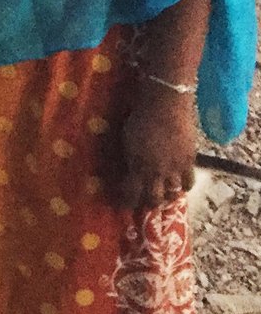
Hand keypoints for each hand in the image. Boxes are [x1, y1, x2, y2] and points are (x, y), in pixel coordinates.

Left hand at [116, 86, 196, 210]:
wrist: (165, 106)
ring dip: (167, 198)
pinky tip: (180, 187)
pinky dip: (184, 187)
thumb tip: (129, 170)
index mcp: (136, 167)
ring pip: (172, 194)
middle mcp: (155, 172)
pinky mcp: (189, 162)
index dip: (127, 203)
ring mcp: (174, 168)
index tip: (124, 207)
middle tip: (146, 206)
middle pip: (153, 199)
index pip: (131, 194)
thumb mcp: (127, 142)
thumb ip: (130, 159)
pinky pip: (188, 183)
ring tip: (164, 197)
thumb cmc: (139, 119)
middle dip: (148, 205)